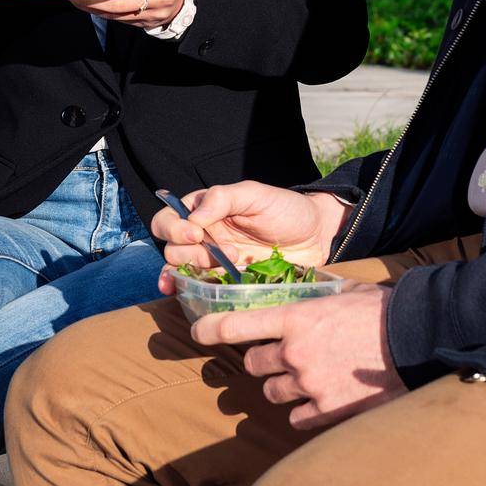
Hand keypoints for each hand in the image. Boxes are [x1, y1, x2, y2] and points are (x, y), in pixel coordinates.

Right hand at [152, 181, 349, 290]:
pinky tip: (179, 291)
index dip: (174, 226)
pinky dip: (184, 288)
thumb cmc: (286, 209)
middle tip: (213, 250)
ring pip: (180, 266)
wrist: (315, 237)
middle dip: (184, 249)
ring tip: (226, 263)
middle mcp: (204, 234)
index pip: (170, 216)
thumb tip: (194, 217)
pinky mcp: (225, 280)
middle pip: (171, 244)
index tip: (196, 233)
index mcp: (207, 209)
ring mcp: (214, 259)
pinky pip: (197, 286)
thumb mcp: (256, 194)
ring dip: (192, 267)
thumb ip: (223, 198)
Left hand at [192, 284, 405, 428]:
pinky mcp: (327, 411)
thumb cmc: (383, 311)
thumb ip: (320, 291)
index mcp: (296, 318)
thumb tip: (308, 283)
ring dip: (284, 386)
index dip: (211, 330)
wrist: (416, 341)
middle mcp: (295, 352)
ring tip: (308, 378)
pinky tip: (322, 399)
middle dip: (263, 362)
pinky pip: (297, 418)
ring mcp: (310, 384)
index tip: (198, 334)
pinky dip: (304, 411)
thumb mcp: (347, 290)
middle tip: (281, 358)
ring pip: (273, 392)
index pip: (237, 325)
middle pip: (254, 365)